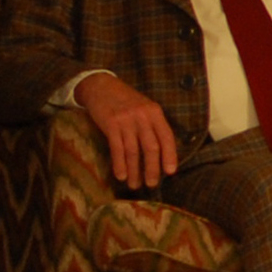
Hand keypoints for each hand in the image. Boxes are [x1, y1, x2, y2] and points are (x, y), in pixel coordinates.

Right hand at [77, 74, 180, 188]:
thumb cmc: (126, 101)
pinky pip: (117, 148)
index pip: (167, 137)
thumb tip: (162, 153)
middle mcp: (143, 116)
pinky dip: (119, 164)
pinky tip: (120, 175)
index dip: (170, 155)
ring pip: (133, 151)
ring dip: (134, 171)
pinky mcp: (110, 124)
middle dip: (152, 168)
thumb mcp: (145, 108)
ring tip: (134, 184)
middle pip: (151, 147)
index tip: (170, 172)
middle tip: (151, 184)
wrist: (101, 86)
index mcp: (155, 112)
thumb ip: (153, 125)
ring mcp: (126, 120)